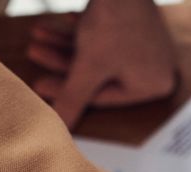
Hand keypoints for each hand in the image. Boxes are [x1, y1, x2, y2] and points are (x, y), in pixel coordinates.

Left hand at [27, 0, 179, 128]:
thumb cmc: (114, 23)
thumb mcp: (88, 67)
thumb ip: (72, 99)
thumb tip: (59, 128)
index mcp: (154, 85)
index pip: (102, 96)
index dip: (66, 90)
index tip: (37, 84)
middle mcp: (156, 68)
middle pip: (98, 74)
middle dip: (62, 63)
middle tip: (34, 54)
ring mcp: (148, 45)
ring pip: (97, 53)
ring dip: (64, 46)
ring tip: (37, 37)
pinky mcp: (136, 24)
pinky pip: (105, 36)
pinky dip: (81, 31)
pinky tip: (58, 23)